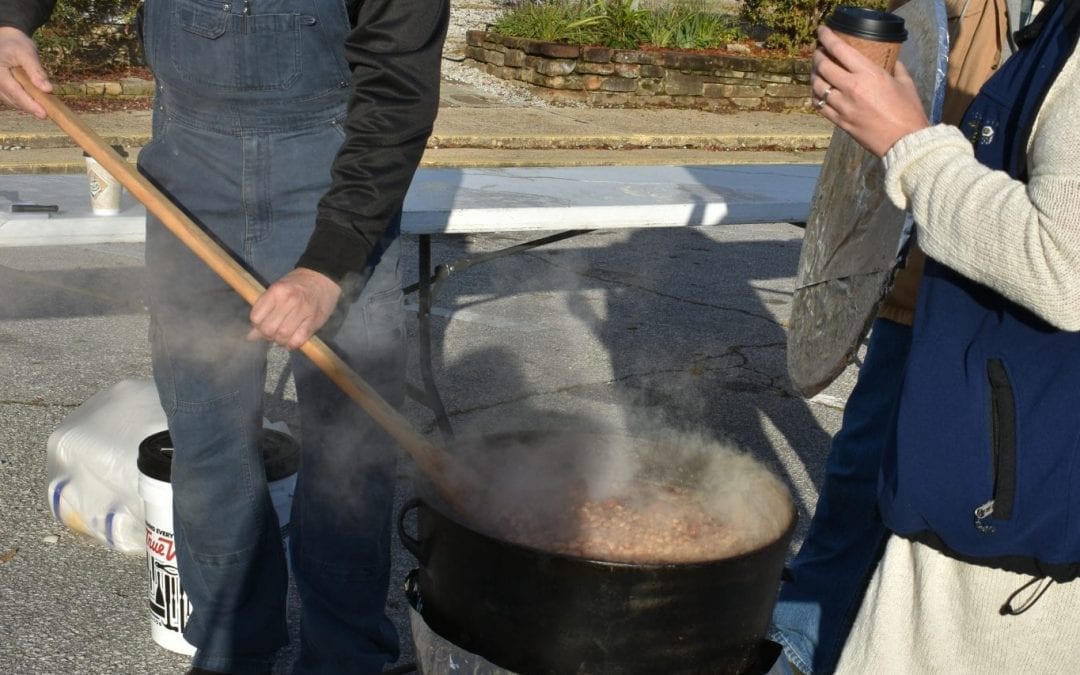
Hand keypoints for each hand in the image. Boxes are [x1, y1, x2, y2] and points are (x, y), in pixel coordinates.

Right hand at [0, 26, 51, 118]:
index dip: (29, 103)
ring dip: (26, 105)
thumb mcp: (28, 53)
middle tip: (48, 114)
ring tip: (44, 108)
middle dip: (30, 107)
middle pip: (12, 98)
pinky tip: (36, 103)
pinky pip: (11, 98)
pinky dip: (23, 101)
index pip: (13, 90)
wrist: (5, 39)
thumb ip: (36, 71)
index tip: (43, 114)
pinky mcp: (0, 88)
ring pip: (11, 100)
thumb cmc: (16, 44)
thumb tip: (48, 90)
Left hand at [248, 268, 341, 349]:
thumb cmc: (296, 285)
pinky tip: (291, 340)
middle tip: (272, 333)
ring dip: (280, 340)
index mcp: (276, 291)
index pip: (256, 317)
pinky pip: (298, 340)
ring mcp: (303, 312)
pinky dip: (292, 344)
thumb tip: (251, 336)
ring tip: (282, 336)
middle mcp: (289, 301)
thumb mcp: (277, 290)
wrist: (322, 279)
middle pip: (268, 329)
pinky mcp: (314, 321)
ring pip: (283, 336)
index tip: (262, 324)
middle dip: (267, 335)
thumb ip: (264, 310)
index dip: (256, 325)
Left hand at [810, 26, 928, 157]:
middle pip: (823, 66)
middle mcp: (851, 88)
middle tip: (818, 52)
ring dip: (814, 76)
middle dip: (817, 56)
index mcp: (868, 74)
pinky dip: (815, 96)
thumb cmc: (908, 111)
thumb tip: (889, 59)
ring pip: (817, 86)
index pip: (839, 50)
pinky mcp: (839, 122)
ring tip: (817, 71)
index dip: (826, 38)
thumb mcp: (905, 82)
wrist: (905, 141)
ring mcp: (843, 106)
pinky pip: (819, 106)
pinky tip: (818, 92)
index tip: (821, 31)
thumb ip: (894, 67)